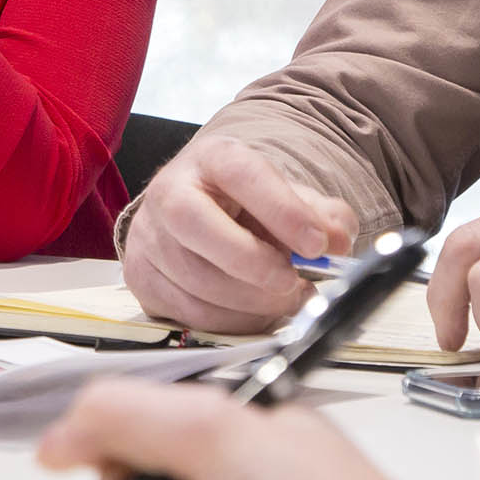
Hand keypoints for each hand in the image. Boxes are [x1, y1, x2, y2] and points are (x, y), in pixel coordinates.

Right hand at [119, 139, 354, 332]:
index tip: (317, 244)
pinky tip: (254, 309)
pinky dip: (232, 320)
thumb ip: (323, 215)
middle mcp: (170, 191)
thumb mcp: (290, 199)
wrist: (200, 214)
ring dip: (250, 301)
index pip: (242, 175)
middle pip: (194, 224)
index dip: (281, 210)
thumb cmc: (248, 208)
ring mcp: (149, 236)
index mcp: (213, 159)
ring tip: (283, 297)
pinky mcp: (141, 276)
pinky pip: (188, 313)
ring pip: (196, 280)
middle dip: (251, 262)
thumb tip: (338, 241)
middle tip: (292, 281)